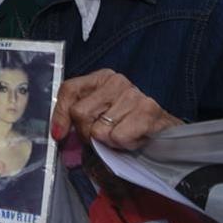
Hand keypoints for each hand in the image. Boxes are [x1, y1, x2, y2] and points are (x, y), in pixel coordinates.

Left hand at [51, 69, 181, 149]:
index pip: (70, 89)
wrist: (164, 131)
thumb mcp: (100, 113)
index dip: (60, 114)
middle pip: (80, 112)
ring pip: (99, 130)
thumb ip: (78, 117)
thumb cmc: (127, 122)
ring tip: (122, 135)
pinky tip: (134, 138)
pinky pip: (118, 137)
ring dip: (108, 141)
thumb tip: (58, 133)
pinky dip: (123, 145)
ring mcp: (133, 94)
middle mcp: (116, 81)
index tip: (59, 134)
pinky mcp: (148, 110)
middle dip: (86, 133)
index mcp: (101, 78)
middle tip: (101, 137)